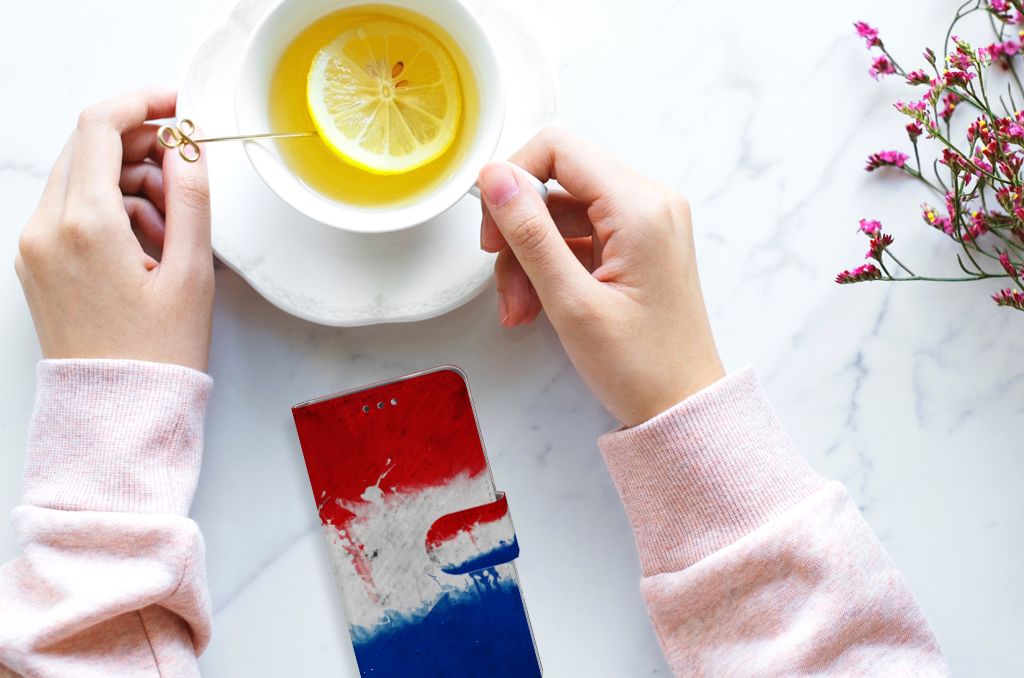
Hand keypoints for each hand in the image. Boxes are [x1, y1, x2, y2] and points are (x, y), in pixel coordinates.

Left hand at [15, 88, 213, 371]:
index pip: (100, 127)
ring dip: (129, 182)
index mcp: (85, 225)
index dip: (143, 103)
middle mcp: (46, 229)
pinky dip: (110, 209)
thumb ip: (192, 198)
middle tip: (185, 173)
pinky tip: (148, 244)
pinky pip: (72, 210)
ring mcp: (35, 246)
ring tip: (173, 228)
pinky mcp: (37, 263)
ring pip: (81, 178)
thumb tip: (188, 147)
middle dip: (141, 147)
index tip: (177, 105)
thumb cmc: (157, 354)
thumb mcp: (192, 272)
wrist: (117, 412)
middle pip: (88, 148)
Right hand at [478, 128, 723, 426]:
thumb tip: (494, 177)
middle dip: (519, 230)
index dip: (512, 179)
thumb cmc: (641, 366)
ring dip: (529, 257)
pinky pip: (578, 237)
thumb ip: (530, 233)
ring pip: (561, 213)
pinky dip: (550, 267)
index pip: (558, 149)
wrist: (682, 408)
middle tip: (503, 279)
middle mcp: (649, 203)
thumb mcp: (571, 302)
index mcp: (640, 207)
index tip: (492, 228)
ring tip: (520, 309)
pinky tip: (537, 306)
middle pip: (557, 182)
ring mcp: (645, 224)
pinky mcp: (637, 245)